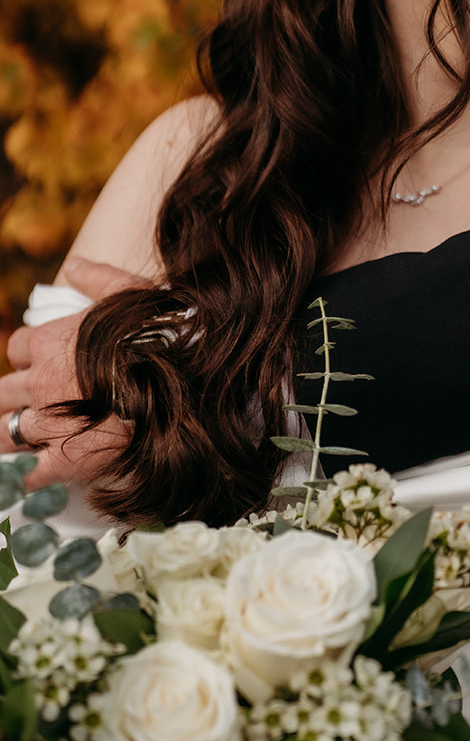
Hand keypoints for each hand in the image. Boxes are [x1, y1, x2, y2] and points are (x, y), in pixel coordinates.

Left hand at [0, 258, 145, 488]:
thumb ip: (97, 278)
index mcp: (49, 343)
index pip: (18, 349)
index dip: (29, 358)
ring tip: (21, 440)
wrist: (181, 379)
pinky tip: (32, 475)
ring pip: (6, 433)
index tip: (41, 364)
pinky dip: (27, 475)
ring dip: (10, 436)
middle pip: (3, 393)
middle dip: (12, 399)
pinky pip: (30, 473)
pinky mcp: (65, 458)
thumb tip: (74, 265)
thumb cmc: (157, 334)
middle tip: (31, 405)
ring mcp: (49, 421)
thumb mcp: (129, 292)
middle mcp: (40, 382)